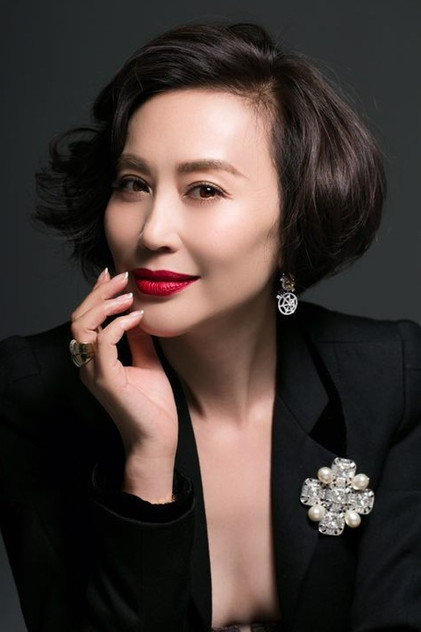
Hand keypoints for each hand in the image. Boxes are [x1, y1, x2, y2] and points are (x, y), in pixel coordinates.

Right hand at [71, 268, 178, 498]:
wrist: (157, 441)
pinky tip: (137, 317)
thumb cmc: (154, 407)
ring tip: (127, 295)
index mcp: (96, 361)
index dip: (96, 295)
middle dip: (99, 293)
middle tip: (121, 276)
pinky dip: (118, 325)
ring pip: (82, 327)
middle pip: (79, 319)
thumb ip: (139, 339)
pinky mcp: (106, 380)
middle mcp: (88, 365)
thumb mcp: (148, 362)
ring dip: (104, 305)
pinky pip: (104, 343)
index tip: (113, 275)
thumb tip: (140, 313)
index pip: (86, 321)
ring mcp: (94, 373)